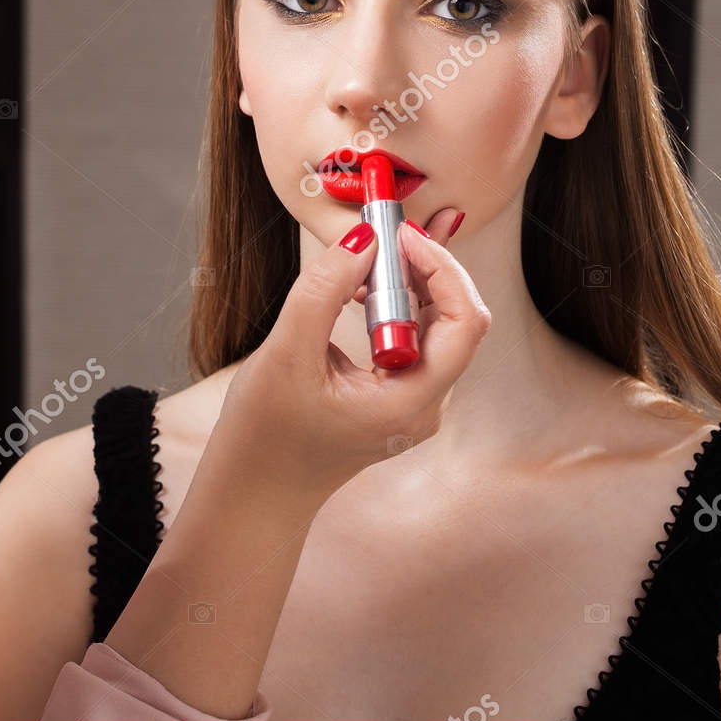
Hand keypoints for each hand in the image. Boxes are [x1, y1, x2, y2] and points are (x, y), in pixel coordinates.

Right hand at [215, 204, 489, 501]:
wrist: (257, 488)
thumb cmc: (266, 433)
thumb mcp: (286, 355)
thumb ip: (323, 291)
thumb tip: (364, 238)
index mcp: (410, 404)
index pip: (463, 323)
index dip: (442, 269)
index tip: (401, 235)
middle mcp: (426, 404)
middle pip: (457, 318)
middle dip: (426, 267)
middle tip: (385, 232)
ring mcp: (416, 400)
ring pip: (437, 323)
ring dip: (409, 282)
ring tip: (366, 257)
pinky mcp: (400, 391)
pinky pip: (415, 335)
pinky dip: (394, 302)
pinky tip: (358, 287)